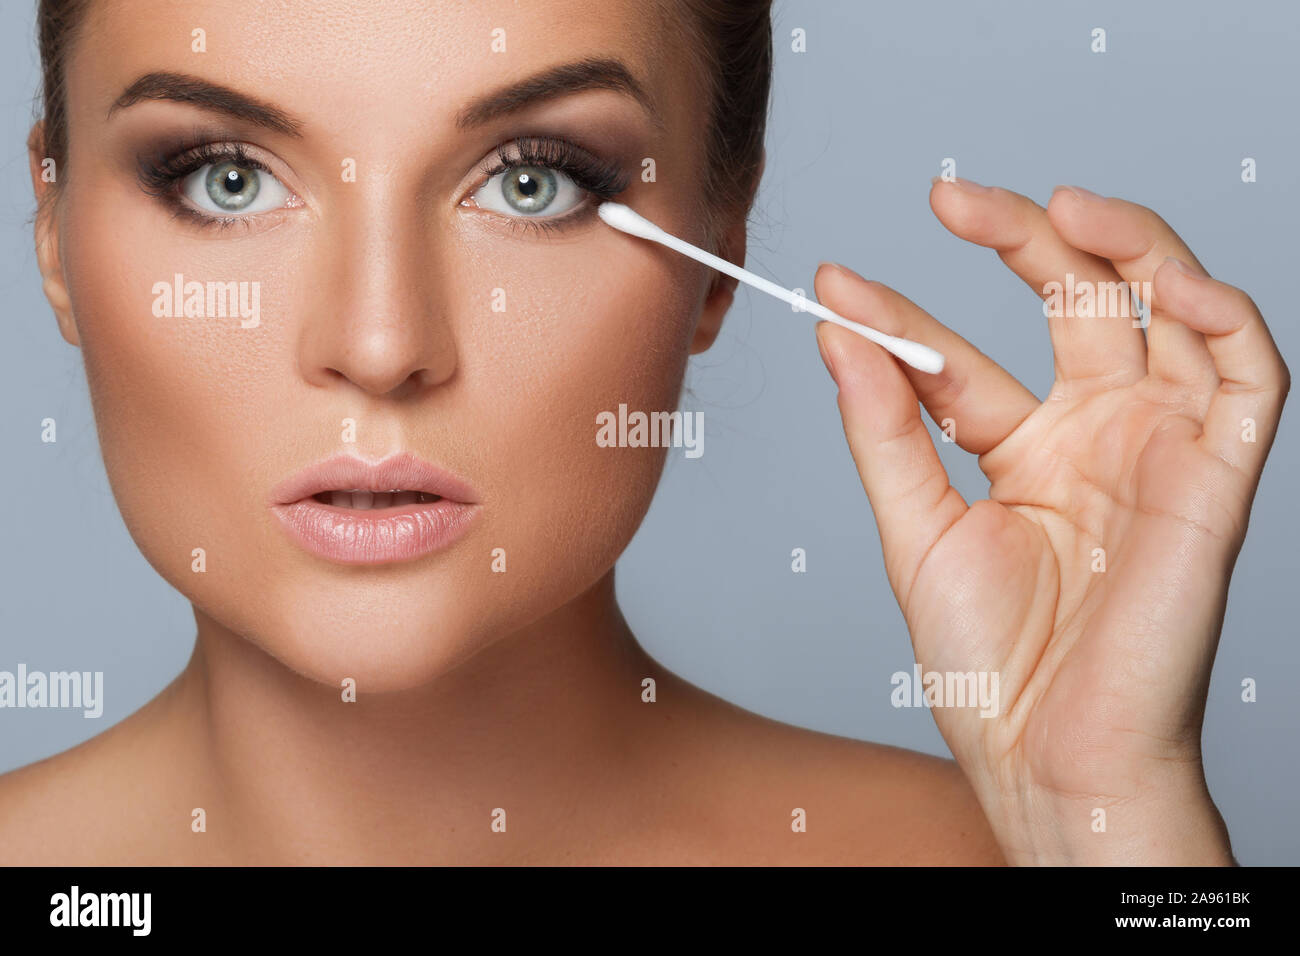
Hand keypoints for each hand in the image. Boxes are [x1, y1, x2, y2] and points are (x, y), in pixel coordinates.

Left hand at [813, 180, 1288, 864]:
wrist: (1047, 754)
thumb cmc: (988, 665)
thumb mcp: (917, 530)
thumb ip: (885, 429)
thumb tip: (840, 333)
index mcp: (1023, 453)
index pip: (961, 358)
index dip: (902, 314)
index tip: (836, 283)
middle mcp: (1094, 437)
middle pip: (1075, 304)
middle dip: (1022, 238)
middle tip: (949, 197)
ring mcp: (1156, 450)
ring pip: (1168, 314)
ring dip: (1131, 246)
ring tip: (1062, 204)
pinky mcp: (1217, 479)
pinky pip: (1249, 378)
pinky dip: (1223, 317)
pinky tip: (1166, 280)